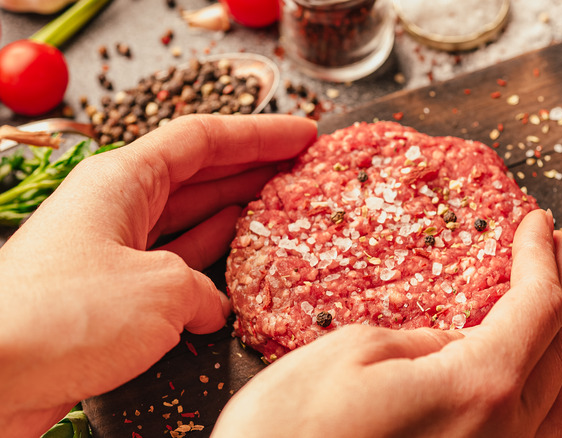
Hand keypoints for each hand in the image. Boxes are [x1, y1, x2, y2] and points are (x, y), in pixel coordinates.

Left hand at [0, 114, 317, 436]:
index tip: (304, 132)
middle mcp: (116, 207)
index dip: (260, 133)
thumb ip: (204, 290)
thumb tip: (209, 307)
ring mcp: (111, 250)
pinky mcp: (108, 294)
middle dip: (253, 167)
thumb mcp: (160, 290)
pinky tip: (240, 261)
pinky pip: (173, 263)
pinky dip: (208, 261)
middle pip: (199, 173)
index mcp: (122, 179)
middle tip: (302, 168)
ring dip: (236, 212)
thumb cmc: (65, 315)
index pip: (203, 138)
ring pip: (188, 219)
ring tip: (282, 207)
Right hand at [213, 209, 561, 436]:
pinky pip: (535, 435)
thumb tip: (452, 344)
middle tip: (552, 249)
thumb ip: (420, 342)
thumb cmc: (290, 436)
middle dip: (558, 289)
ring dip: (559, 343)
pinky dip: (542, 392)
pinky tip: (529, 376)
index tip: (536, 224)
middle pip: (557, 350)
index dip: (539, 257)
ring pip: (560, 401)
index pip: (536, 307)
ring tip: (550, 303)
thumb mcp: (350, 353)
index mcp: (477, 391)